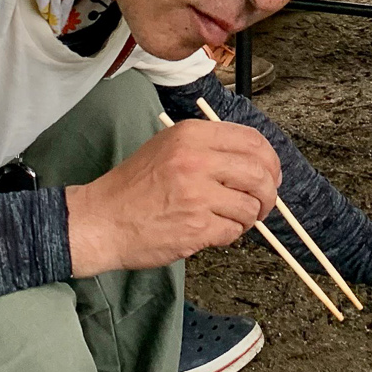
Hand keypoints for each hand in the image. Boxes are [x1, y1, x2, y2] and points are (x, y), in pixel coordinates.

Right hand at [63, 119, 280, 276]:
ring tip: (228, 219)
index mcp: (192, 136)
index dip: (270, 161)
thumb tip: (255, 161)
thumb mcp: (168, 148)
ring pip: (249, 206)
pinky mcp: (196, 227)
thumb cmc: (134, 187)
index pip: (252, 141)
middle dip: (268, 193)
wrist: (101, 219)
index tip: (270, 175)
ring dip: (247, 217)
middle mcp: (196, 160)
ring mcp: (197, 194)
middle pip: (259, 173)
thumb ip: (209, 148)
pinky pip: (233, 231)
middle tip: (262, 204)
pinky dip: (229, 235)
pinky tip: (212, 231)